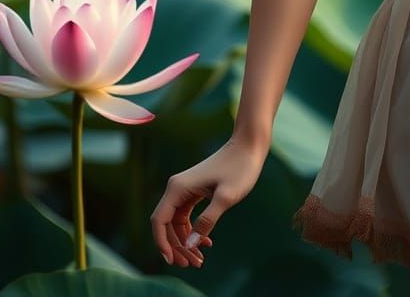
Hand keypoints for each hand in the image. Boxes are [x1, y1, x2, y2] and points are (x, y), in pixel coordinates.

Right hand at [151, 135, 266, 268]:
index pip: (159, 221)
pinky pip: (186, 216)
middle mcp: (177, 188)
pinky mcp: (195, 190)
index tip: (173, 261)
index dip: (162, 243)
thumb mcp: (227, 197)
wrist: (249, 145)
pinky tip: (206, 243)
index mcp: (178, 187)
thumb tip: (189, 245)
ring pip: (176, 223)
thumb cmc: (240, 167)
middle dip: (176, 247)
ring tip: (199, 259)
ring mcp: (185, 189)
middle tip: (193, 264)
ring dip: (185, 242)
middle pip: (167, 225)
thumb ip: (207, 221)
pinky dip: (192, 231)